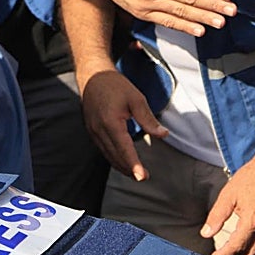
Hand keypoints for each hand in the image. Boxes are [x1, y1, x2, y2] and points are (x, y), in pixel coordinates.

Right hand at [78, 66, 167, 180]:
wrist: (93, 76)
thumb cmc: (115, 85)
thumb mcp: (136, 99)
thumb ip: (148, 119)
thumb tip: (162, 134)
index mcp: (111, 122)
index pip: (124, 149)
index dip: (134, 164)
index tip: (141, 176)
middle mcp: (99, 130)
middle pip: (115, 156)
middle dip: (129, 169)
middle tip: (144, 177)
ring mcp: (93, 131)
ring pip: (108, 155)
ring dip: (121, 165)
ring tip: (134, 173)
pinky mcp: (92, 131)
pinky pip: (103, 149)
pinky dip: (113, 157)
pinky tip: (121, 160)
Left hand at [201, 157, 254, 254]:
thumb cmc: (254, 176)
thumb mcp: (228, 195)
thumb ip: (216, 217)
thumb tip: (206, 233)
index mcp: (253, 220)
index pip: (236, 246)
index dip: (224, 254)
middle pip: (250, 252)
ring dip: (247, 253)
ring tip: (233, 251)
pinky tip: (250, 242)